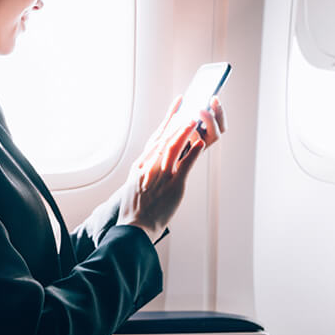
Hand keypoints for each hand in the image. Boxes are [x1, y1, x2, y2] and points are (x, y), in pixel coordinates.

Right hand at [116, 96, 226, 239]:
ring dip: (186, 132)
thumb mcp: (133, 184)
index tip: (177, 108)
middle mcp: (150, 166)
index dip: (168, 121)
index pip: (156, 138)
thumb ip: (144, 170)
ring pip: (175, 147)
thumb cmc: (135, 209)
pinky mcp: (173, 186)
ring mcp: (162, 175)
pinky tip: (200, 143)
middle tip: (190, 110)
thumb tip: (155, 159)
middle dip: (179, 122)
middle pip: (166, 138)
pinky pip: (185, 166)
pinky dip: (193, 153)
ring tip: (196, 120)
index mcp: (140, 165)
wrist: (134, 227)